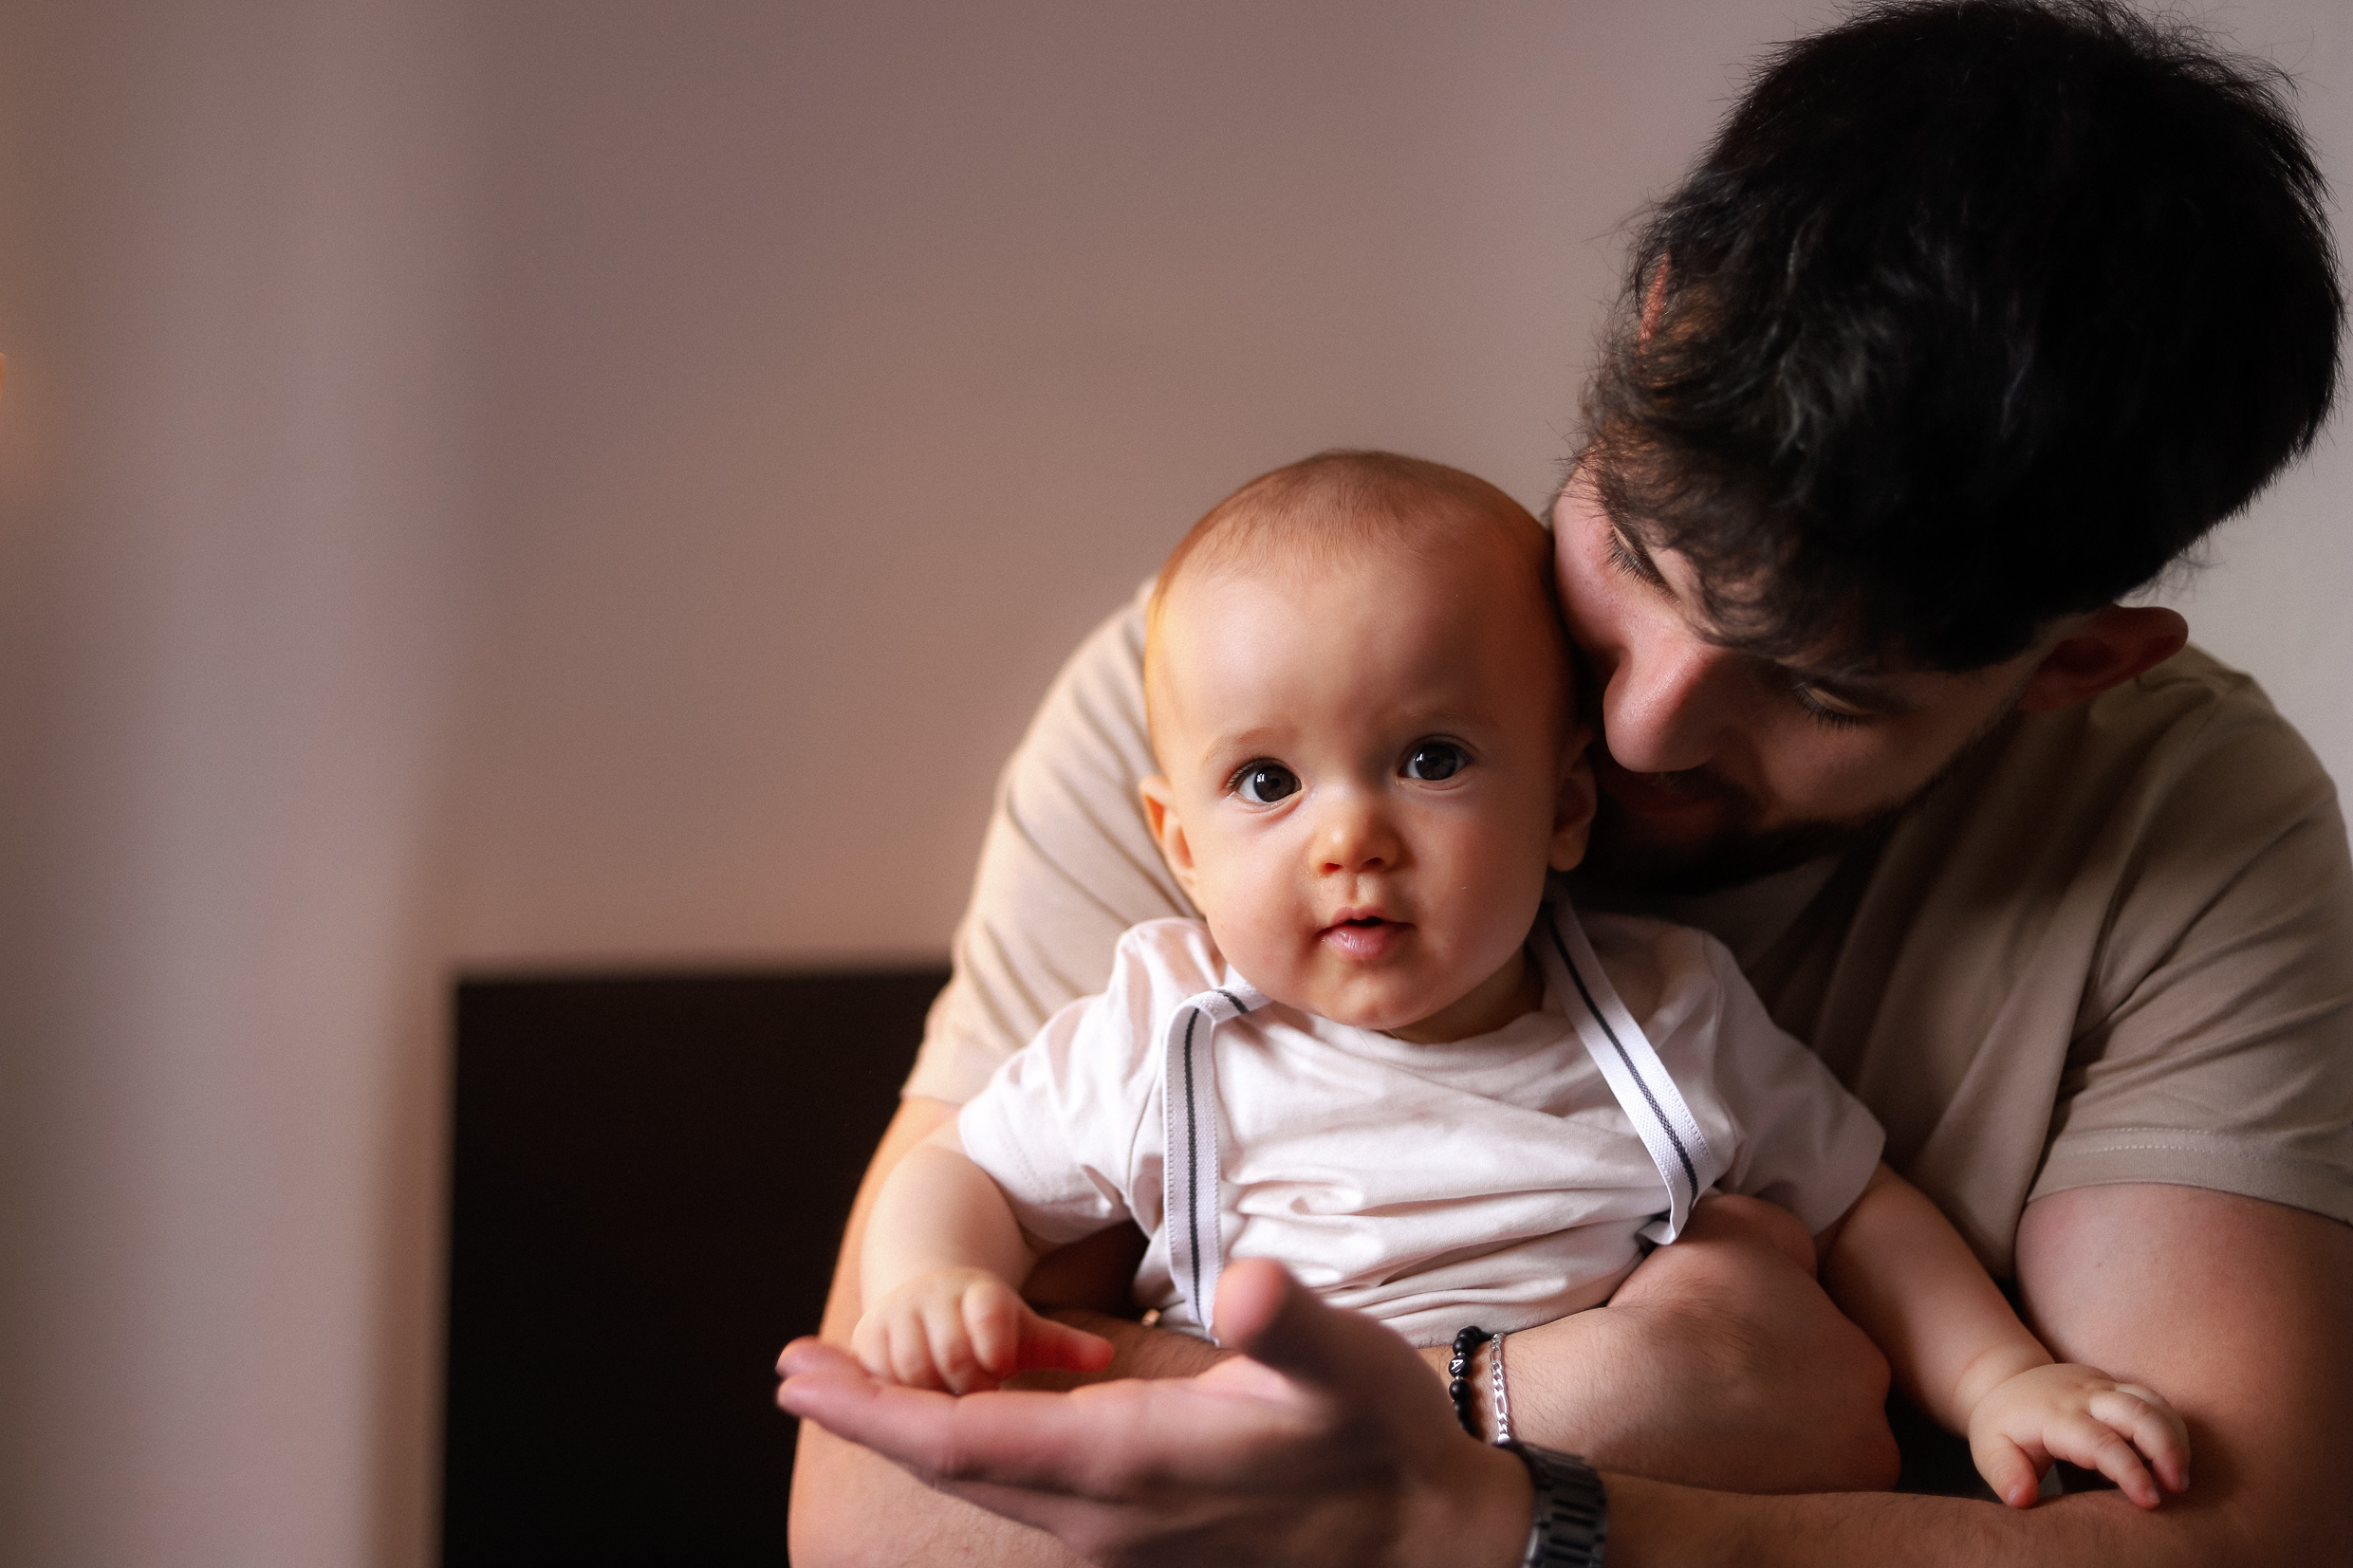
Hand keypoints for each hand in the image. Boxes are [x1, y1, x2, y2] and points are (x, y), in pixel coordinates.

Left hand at [783, 1258, 1533, 1567]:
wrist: (1431, 1542)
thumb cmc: (1383, 1443)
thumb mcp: (1347, 1367)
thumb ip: (1292, 1327)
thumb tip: (1252, 1286)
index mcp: (1128, 1466)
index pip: (966, 1442)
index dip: (876, 1410)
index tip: (798, 1373)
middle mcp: (1104, 1516)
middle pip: (957, 1467)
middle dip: (873, 1417)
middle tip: (796, 1370)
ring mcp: (1122, 1537)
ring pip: (992, 1482)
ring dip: (920, 1433)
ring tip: (860, 1387)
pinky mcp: (1144, 1540)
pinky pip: (1034, 1493)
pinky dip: (982, 1449)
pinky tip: (980, 1411)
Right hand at [854, 1267, 1113, 1393]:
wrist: (924, 1294)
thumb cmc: (988, 1326)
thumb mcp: (1025, 1330)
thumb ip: (1063, 1345)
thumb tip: (1105, 1357)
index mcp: (981, 1295)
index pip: (991, 1314)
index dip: (997, 1345)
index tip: (1003, 1370)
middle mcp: (935, 1300)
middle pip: (950, 1354)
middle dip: (968, 1388)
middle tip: (981, 1407)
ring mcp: (896, 1318)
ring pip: (909, 1370)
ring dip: (932, 1400)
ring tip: (952, 1413)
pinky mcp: (865, 1341)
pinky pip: (873, 1379)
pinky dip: (895, 1402)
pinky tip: (916, 1419)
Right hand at [1497, 1192, 1897, 1489]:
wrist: (1627, 1395)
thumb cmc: (1686, 1311)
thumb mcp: (1740, 1224)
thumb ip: (1784, 1236)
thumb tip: (1792, 1258)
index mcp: (1865, 1368)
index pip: (1834, 1345)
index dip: (1782, 1334)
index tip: (1736, 1334)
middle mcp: (1865, 1445)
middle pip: (1824, 1411)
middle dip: (1782, 1393)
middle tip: (1720, 1376)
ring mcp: (1822, 1500)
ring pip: (1794, 1459)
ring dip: (1761, 1437)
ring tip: (1700, 1415)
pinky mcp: (1774, 1535)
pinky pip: (1758, 1497)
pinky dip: (1732, 1477)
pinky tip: (1692, 1453)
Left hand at [1966, 1362, 2189, 1509]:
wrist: (2004, 1379)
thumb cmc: (2002, 1425)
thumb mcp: (1989, 1449)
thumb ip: (2004, 1473)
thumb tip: (2021, 1498)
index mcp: (2054, 1414)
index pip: (2100, 1441)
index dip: (2129, 1470)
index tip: (2150, 1501)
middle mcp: (2083, 1395)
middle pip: (2137, 1411)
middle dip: (2166, 1448)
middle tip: (2178, 1488)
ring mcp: (2103, 1385)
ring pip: (2152, 1401)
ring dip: (2175, 1438)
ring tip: (2180, 1478)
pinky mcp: (2116, 1385)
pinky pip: (2153, 1400)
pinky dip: (2171, 1428)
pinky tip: (2172, 1459)